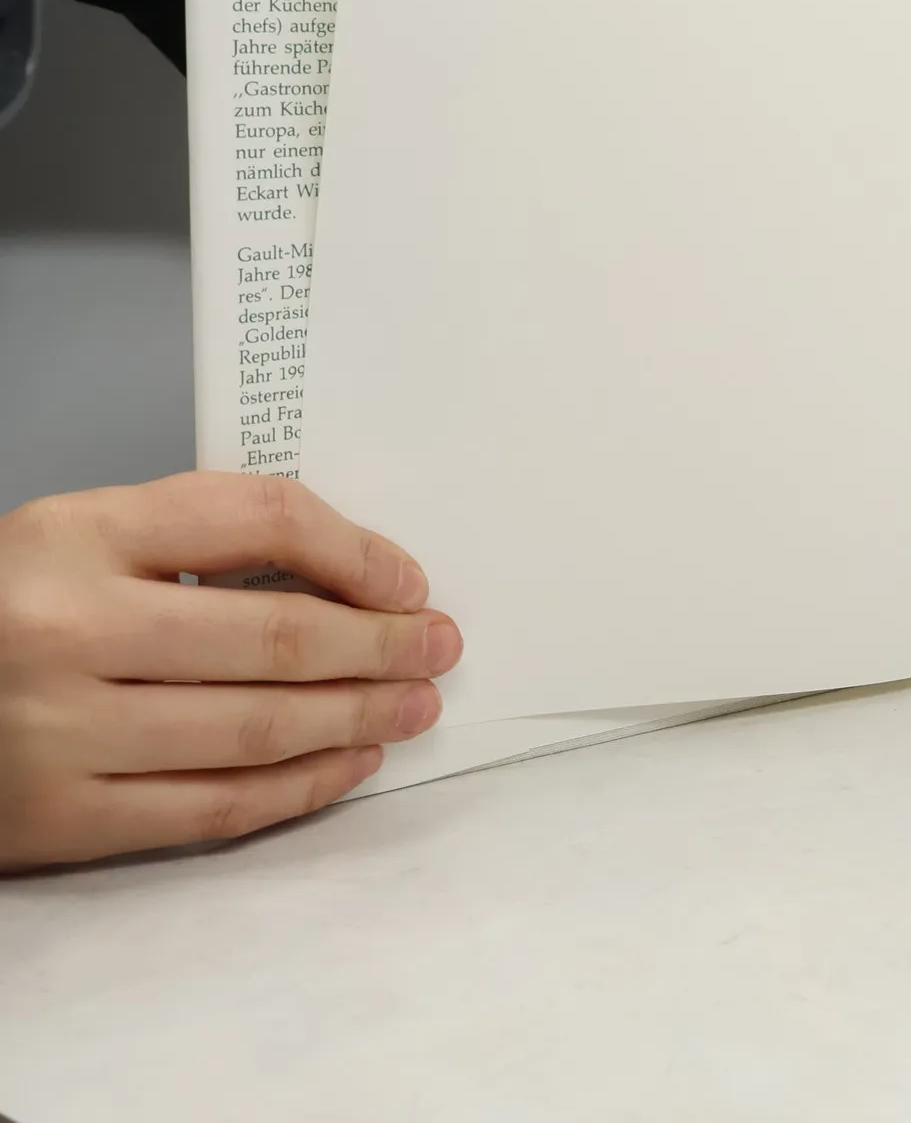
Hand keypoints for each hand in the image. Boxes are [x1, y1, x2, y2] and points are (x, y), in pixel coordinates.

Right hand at [0, 472, 460, 870]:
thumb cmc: (15, 606)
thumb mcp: (86, 534)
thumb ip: (199, 537)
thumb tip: (353, 576)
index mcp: (78, 533)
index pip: (256, 519)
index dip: (354, 551)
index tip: (410, 582)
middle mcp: (67, 630)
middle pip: (272, 636)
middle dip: (378, 644)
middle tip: (438, 648)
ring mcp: (59, 734)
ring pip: (253, 728)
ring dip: (356, 718)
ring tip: (413, 705)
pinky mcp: (56, 821)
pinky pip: (209, 807)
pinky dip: (297, 787)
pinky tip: (350, 763)